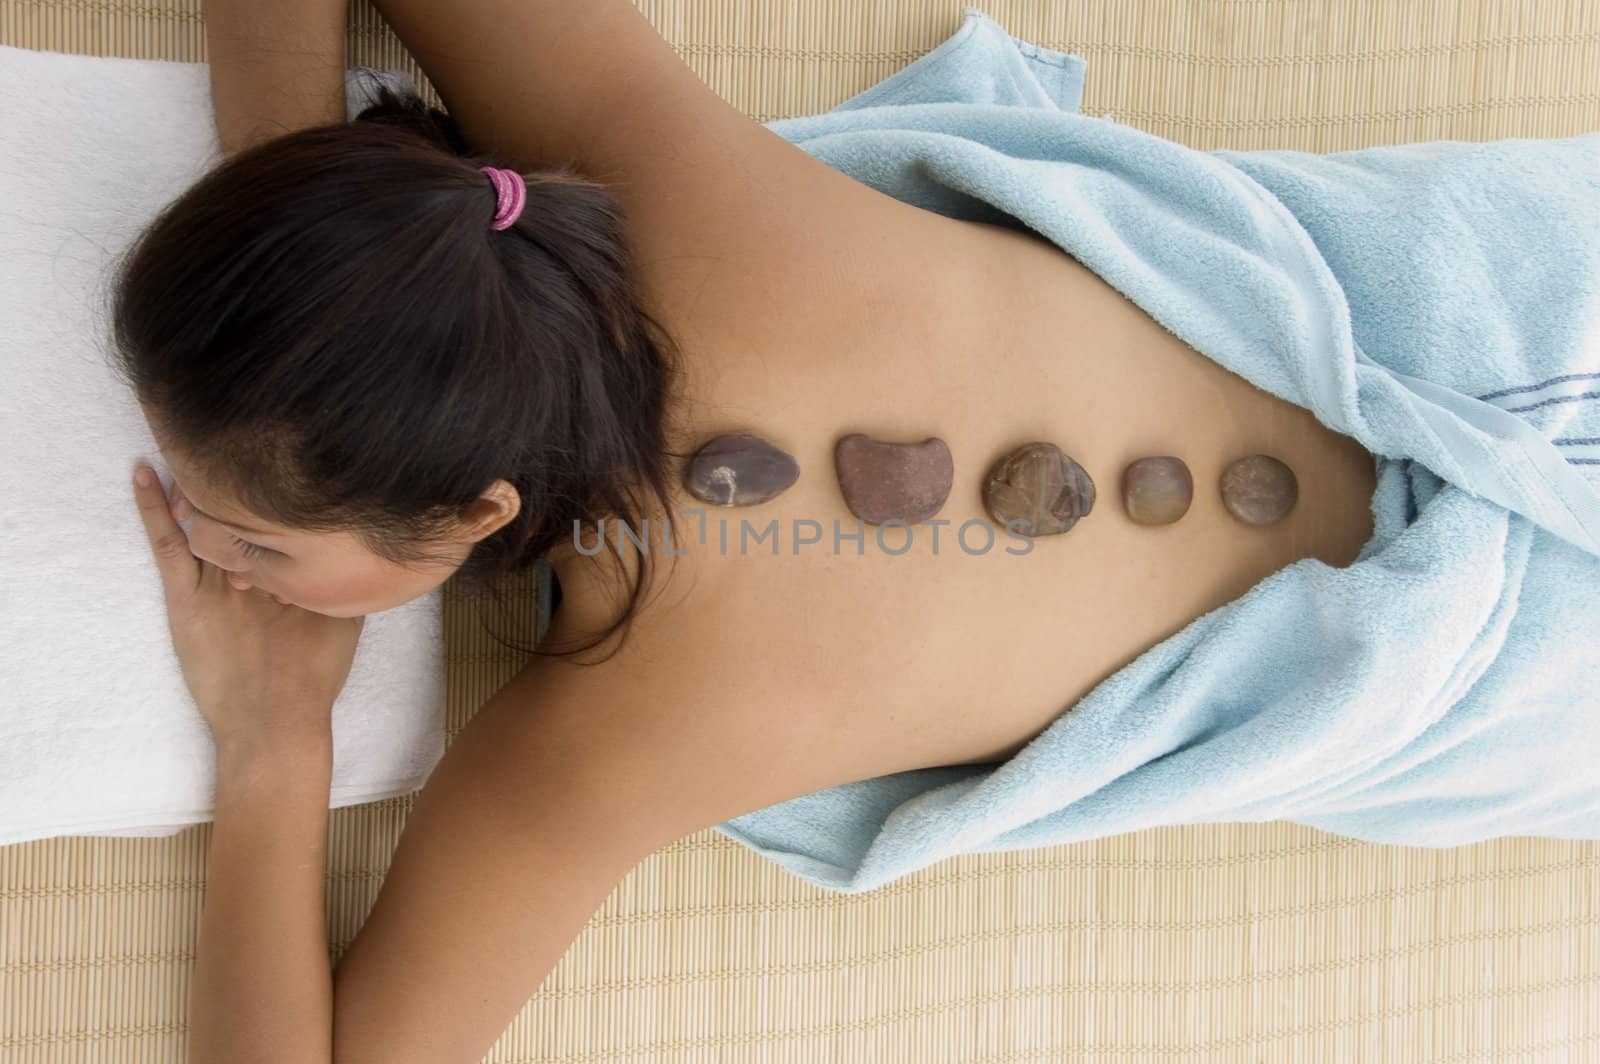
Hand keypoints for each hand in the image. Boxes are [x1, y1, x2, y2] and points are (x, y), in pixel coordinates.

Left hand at [132, 465, 364, 749]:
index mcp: (301, 562)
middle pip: (248, 506)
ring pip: (208, 516)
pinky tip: (143, 472)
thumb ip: (348, 582)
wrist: (277, 721)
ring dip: (200, 482)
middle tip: (237, 435)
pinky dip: (155, 507)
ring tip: (192, 443)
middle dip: (239, 474)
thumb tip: (362, 551)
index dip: (280, 485)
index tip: (282, 452)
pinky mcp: (188, 597)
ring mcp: (223, 577)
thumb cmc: (312, 679)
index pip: (286, 512)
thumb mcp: (346, 620)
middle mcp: (264, 561)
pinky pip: (167, 543)